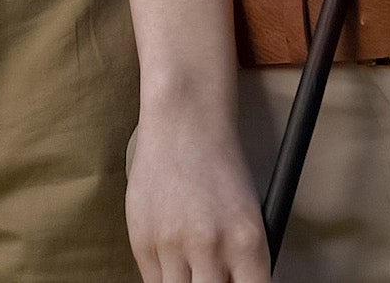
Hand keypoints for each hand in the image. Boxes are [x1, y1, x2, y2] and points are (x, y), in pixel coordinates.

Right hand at [126, 107, 270, 282]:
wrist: (183, 122)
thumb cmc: (220, 166)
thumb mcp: (248, 215)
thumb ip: (242, 262)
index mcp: (247, 241)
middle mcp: (210, 246)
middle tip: (212, 275)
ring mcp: (172, 244)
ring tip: (193, 265)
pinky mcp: (141, 240)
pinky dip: (166, 278)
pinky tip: (174, 256)